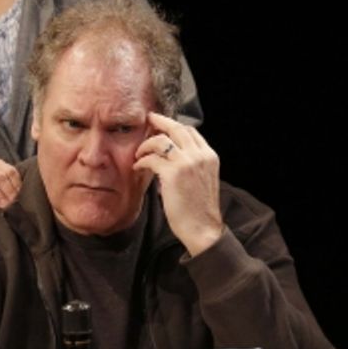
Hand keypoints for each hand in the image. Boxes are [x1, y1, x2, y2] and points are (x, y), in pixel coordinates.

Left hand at [133, 113, 223, 256]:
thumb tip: (172, 156)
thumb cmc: (199, 209)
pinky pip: (151, 158)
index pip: (191, 131)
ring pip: (161, 140)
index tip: (162, 127)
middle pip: (177, 128)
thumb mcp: (203, 180)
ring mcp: (187, 162)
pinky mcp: (173, 173)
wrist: (203, 228)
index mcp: (209, 156)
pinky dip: (141, 161)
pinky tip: (138, 167)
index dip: (174, 126)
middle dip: (160, 121)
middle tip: (148, 120)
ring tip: (139, 154)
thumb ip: (193, 164)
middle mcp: (200, 155)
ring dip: (146, 144)